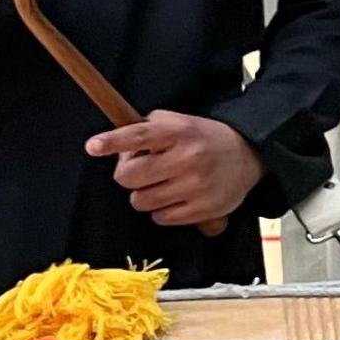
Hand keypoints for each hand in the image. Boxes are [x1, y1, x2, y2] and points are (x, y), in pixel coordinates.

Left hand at [87, 110, 261, 228]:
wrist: (248, 156)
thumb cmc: (203, 138)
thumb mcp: (179, 122)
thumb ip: (149, 128)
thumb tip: (118, 148)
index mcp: (179, 132)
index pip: (140, 137)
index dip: (113, 142)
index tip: (92, 146)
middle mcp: (187, 158)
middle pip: (129, 177)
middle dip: (128, 175)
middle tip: (143, 169)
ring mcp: (195, 187)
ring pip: (140, 201)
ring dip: (145, 194)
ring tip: (163, 183)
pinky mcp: (202, 210)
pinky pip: (160, 218)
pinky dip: (162, 210)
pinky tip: (177, 196)